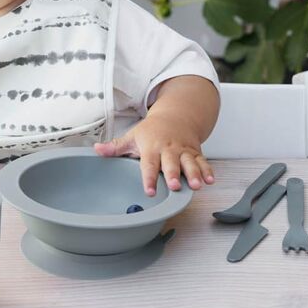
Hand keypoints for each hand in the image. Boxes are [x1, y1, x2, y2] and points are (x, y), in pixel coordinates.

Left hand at [94, 115, 214, 196]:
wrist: (175, 116)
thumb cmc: (152, 131)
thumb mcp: (132, 136)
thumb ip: (115, 147)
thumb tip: (97, 150)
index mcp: (151, 148)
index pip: (148, 165)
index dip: (148, 178)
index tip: (148, 191)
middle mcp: (169, 150)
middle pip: (171, 164)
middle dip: (173, 175)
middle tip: (175, 186)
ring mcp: (184, 152)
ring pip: (190, 163)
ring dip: (194, 174)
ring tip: (198, 185)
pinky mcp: (196, 153)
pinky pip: (203, 162)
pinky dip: (208, 170)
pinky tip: (210, 180)